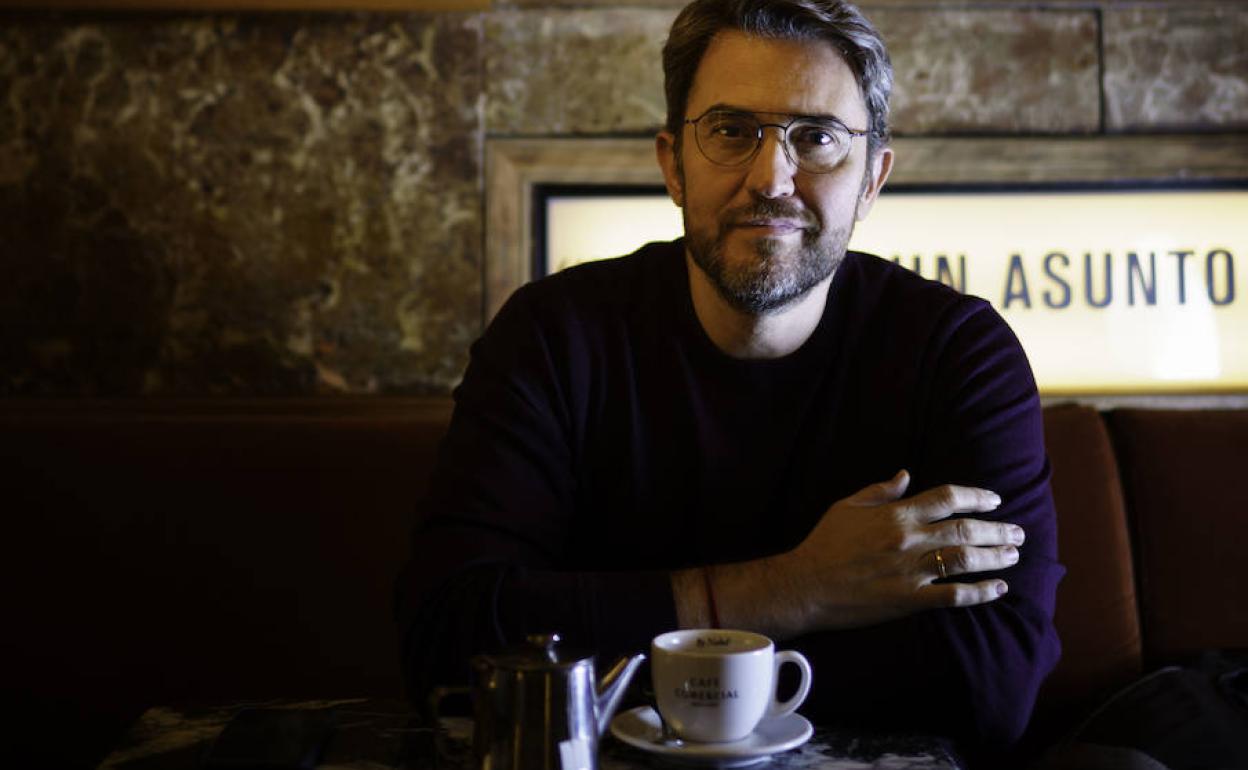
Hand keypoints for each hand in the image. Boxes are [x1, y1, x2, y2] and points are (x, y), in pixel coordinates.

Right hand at [778, 469, 1024, 629]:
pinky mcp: (909, 599)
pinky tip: (997, 589)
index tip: (995, 500)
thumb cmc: (824, 543)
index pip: (947, 497)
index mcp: (896, 514)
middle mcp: (909, 539)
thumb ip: (880, 491)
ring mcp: (911, 570)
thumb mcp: (847, 506)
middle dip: (997, 529)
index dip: (976, 497)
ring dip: (994, 557)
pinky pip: (953, 595)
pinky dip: (979, 592)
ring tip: (1013, 556)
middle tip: (1017, 532)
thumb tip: (906, 474)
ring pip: (965, 559)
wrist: (805, 584)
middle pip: (964, 528)